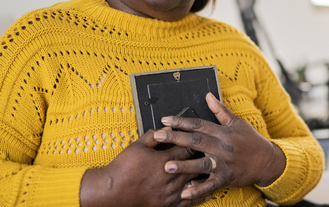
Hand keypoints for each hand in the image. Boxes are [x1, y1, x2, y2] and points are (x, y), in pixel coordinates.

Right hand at [79, 129, 211, 206]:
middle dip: (204, 159)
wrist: (112, 193)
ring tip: (216, 173)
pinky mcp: (168, 204)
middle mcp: (171, 176)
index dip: (196, 142)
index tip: (203, 139)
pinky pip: (189, 201)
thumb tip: (166, 128)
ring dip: (206, 177)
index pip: (187, 148)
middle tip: (214, 154)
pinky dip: (200, 196)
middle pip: (195, 165)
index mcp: (165, 160)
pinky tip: (208, 193)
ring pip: (195, 183)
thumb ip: (153, 136)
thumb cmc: (123, 169)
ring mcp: (171, 192)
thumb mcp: (137, 146)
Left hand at [154, 93, 286, 200]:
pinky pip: (210, 185)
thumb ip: (220, 110)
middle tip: (158, 136)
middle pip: (195, 141)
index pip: (199, 124)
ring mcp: (223, 163)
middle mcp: (222, 147)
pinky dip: (198, 190)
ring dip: (184, 165)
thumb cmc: (251, 141)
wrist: (267, 161)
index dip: (181, 121)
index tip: (165, 120)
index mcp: (222, 132)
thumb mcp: (237, 122)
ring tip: (167, 166)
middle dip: (175, 138)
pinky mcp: (226, 178)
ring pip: (201, 164)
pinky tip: (185, 193)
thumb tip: (208, 95)